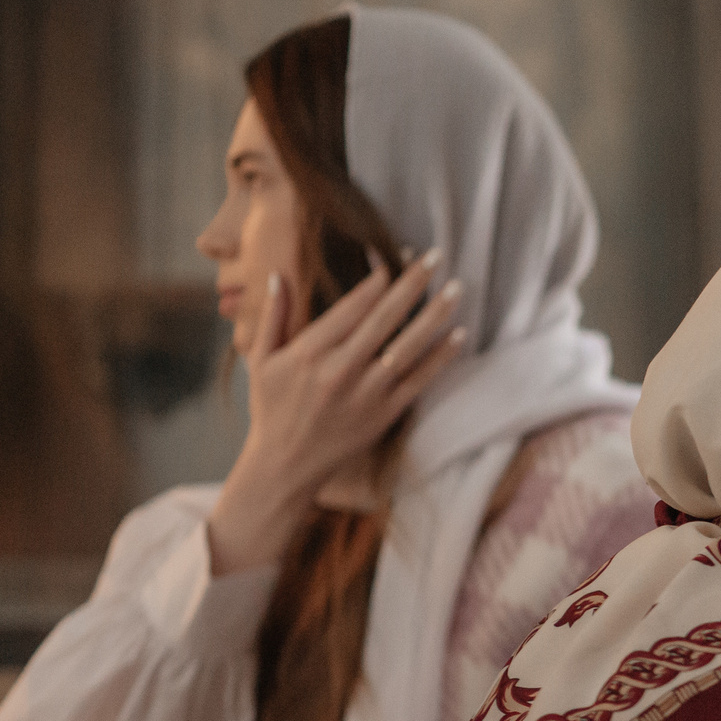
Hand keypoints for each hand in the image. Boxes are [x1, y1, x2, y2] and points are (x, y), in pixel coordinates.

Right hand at [206, 251, 468, 573]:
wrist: (286, 464)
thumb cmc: (272, 409)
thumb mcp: (261, 360)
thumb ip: (273, 317)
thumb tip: (277, 276)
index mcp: (310, 352)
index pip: (352, 307)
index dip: (377, 280)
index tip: (394, 256)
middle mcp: (341, 369)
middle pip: (384, 319)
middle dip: (412, 285)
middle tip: (437, 256)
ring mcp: (367, 392)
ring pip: (408, 347)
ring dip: (435, 316)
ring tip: (457, 289)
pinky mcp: (385, 413)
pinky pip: (419, 381)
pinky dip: (440, 358)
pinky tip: (459, 335)